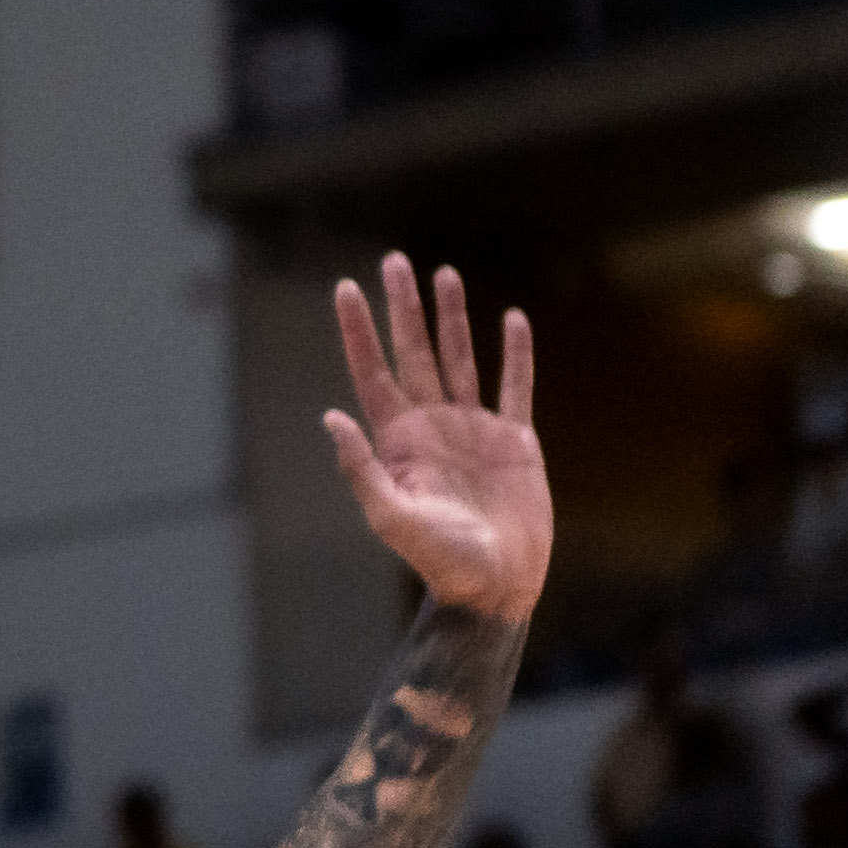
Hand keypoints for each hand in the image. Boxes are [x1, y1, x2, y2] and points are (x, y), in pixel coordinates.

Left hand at [323, 250, 549, 620]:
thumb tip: (330, 417)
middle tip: (395, 261)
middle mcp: (433, 426)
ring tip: (445, 274)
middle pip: (414, 352)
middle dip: (404, 307)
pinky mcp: (516, 442)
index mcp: (399, 440)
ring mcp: (474, 429)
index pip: (372, 371)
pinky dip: (516, 354)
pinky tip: (513, 319)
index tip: (344, 288)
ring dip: (452, 318)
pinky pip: (515, 387)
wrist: (493, 586)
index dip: (358, 330)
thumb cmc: (438, 559)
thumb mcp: (392, 516)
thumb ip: (361, 469)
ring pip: (460, 358)